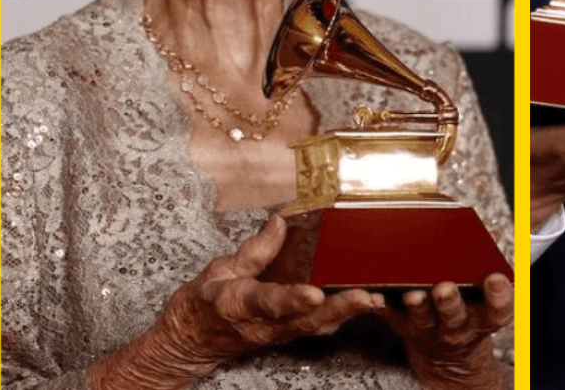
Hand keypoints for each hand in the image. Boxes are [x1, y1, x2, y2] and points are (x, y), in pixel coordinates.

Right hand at [90, 214, 381, 388]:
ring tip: (374, 299)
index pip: (268, 302)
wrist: (190, 341)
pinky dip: (341, 316)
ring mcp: (276, 333)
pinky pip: (316, 327)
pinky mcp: (286, 333)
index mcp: (238, 304)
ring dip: (346, 314)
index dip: (292, 299)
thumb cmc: (204, 303)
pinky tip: (365, 304)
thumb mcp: (219, 270)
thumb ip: (253, 250)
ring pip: (315, 326)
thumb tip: (279, 222)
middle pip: (304, 320)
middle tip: (366, 296)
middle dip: (337, 309)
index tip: (314, 294)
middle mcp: (261, 324)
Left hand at [379, 274, 512, 389]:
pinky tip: (372, 293)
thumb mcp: (487, 294)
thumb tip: (491, 232)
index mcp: (484, 315)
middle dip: (448, 302)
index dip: (499, 295)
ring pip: (420, 317)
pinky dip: (379, 303)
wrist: (447, 352)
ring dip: (415, 304)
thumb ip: (488, 262)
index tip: (496, 279)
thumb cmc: (468, 308)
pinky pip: (388, 314)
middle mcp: (457, 325)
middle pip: (453, 315)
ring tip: (412, 293)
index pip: (498, 308)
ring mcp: (428, 327)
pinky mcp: (401, 325)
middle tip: (444, 289)